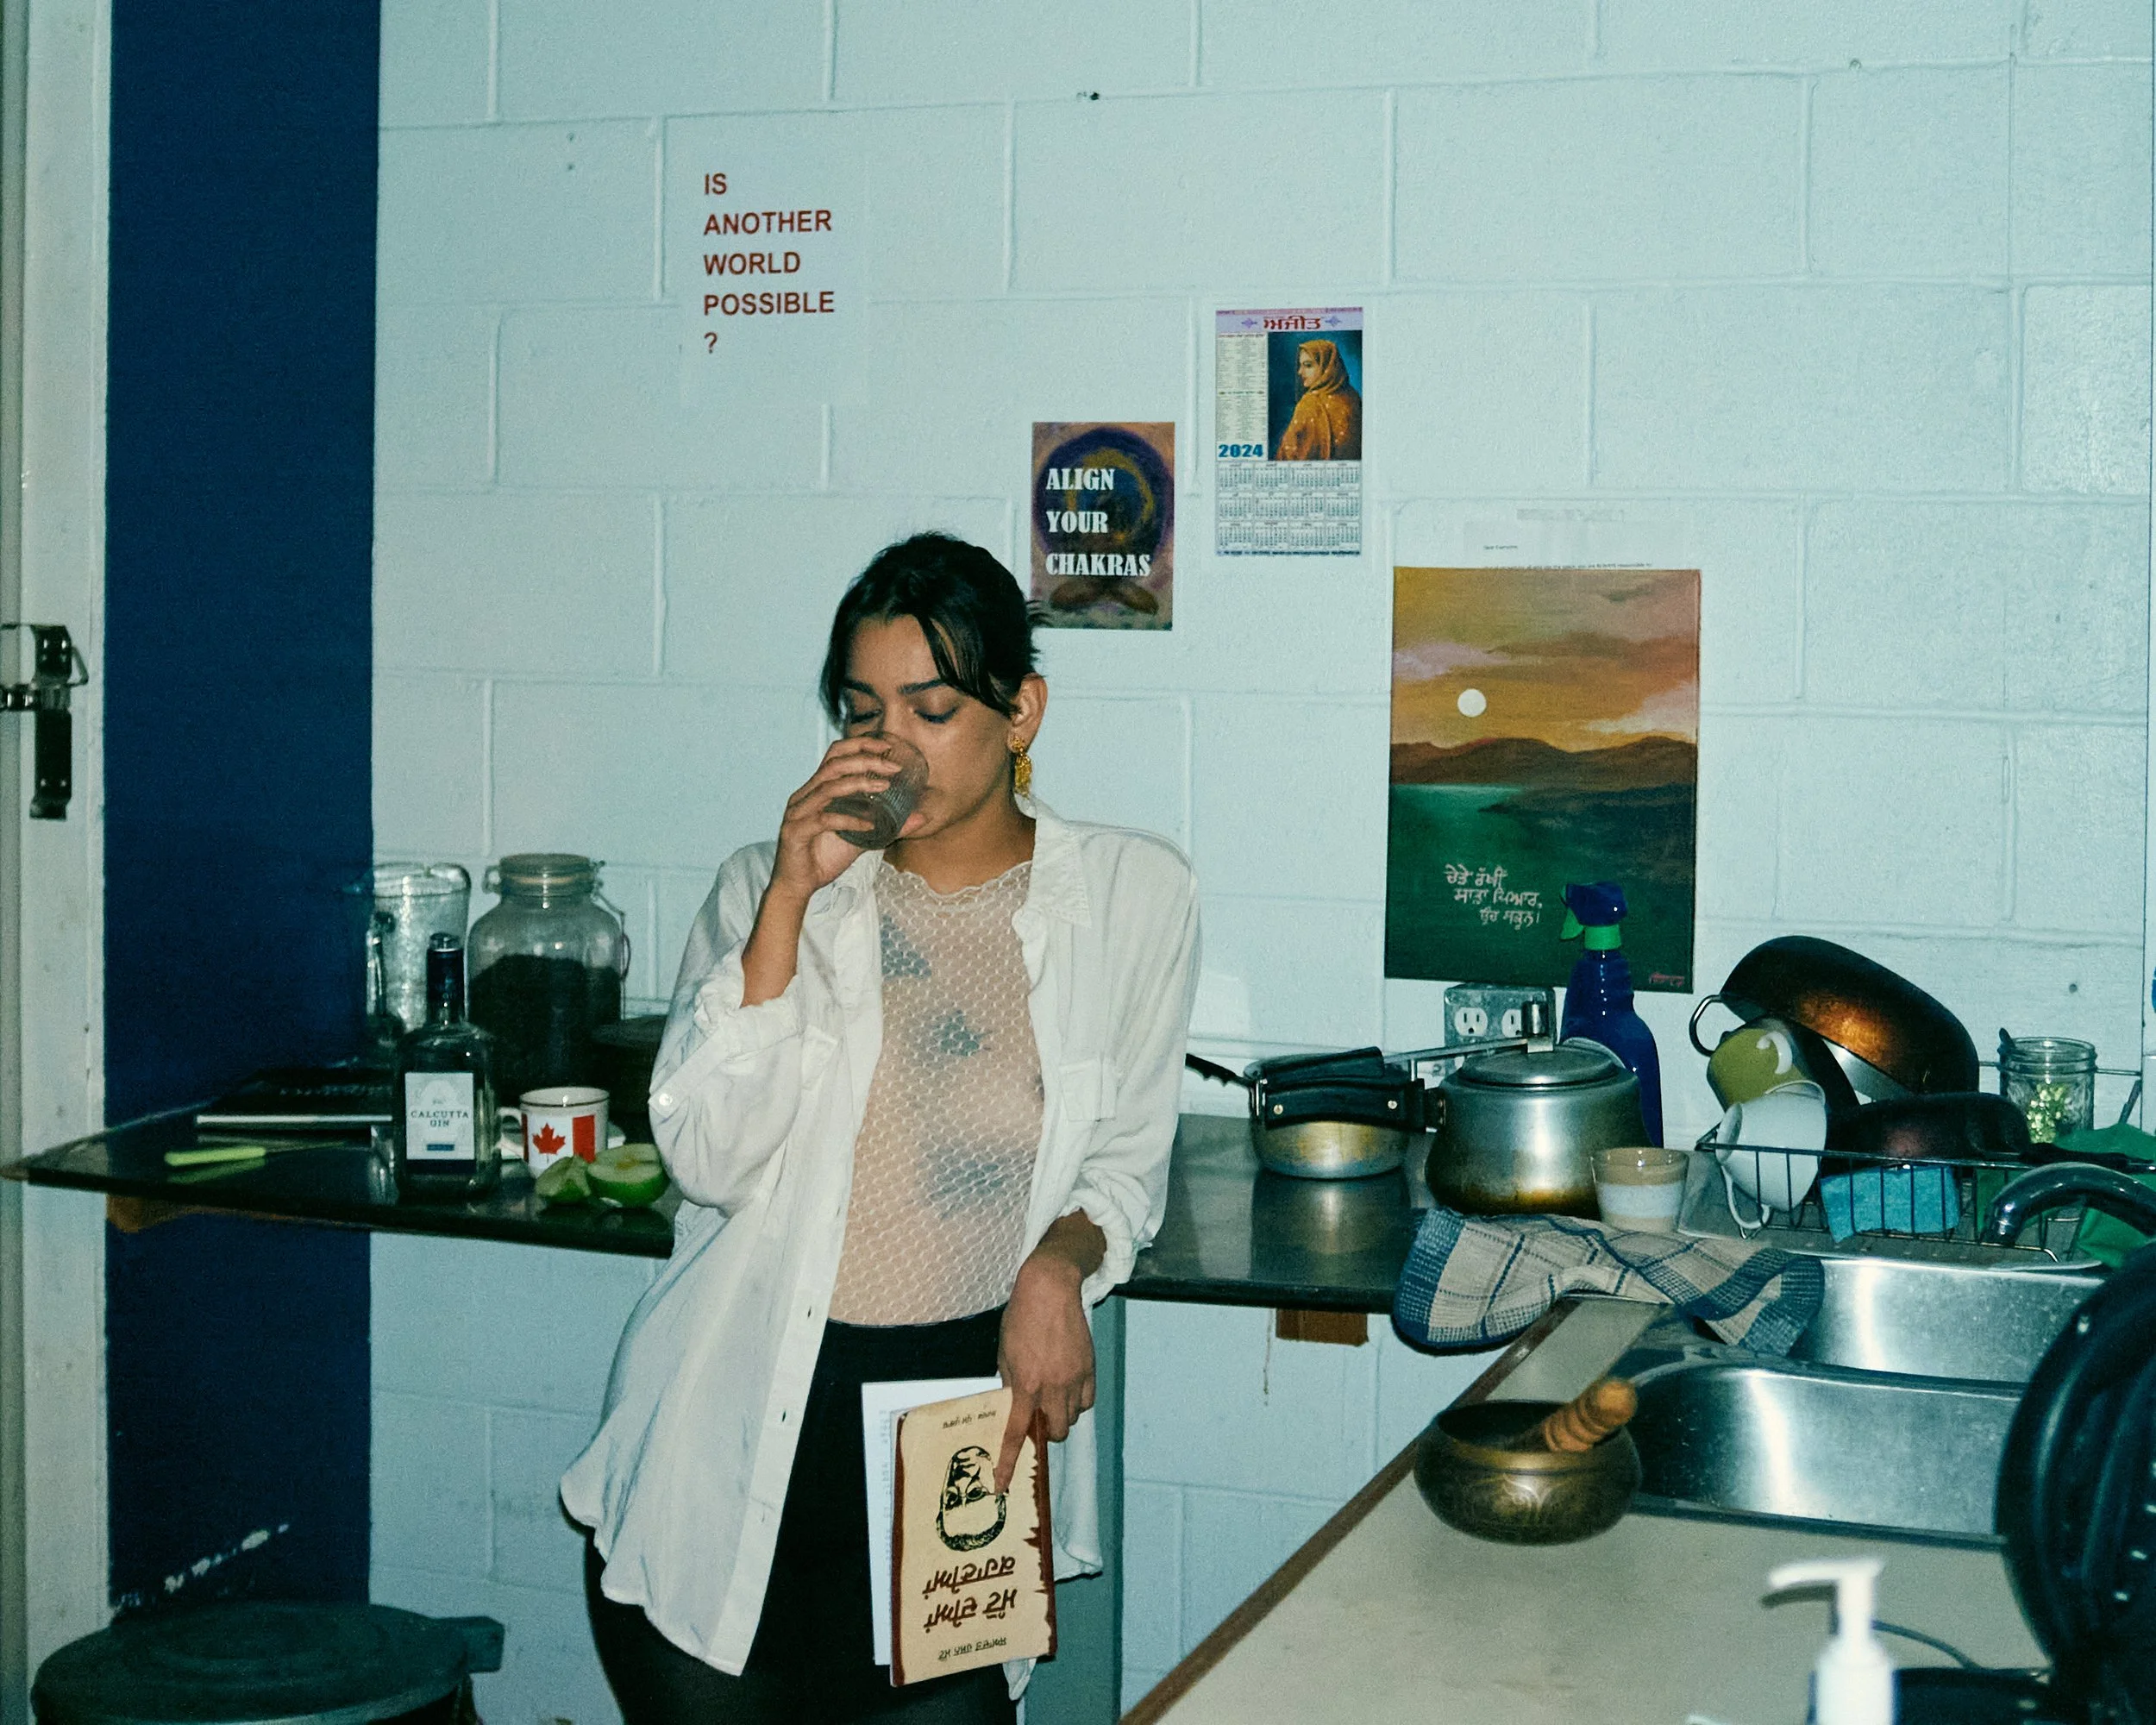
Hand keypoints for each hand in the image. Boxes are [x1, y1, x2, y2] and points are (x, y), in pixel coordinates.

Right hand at [770, 735, 922, 902]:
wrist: (798, 886)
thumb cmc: (826, 857)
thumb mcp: (863, 838)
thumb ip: (888, 825)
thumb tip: (922, 817)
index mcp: (817, 789)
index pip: (836, 754)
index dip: (860, 744)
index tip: (888, 745)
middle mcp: (805, 794)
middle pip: (834, 764)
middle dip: (866, 760)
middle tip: (893, 766)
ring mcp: (798, 812)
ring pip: (828, 787)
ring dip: (859, 784)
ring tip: (885, 786)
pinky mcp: (795, 831)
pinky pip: (825, 820)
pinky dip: (849, 820)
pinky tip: (870, 826)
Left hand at [994, 1212, 1105, 1492]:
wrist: (1050, 1288)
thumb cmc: (1021, 1317)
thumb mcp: (1003, 1351)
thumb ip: (1009, 1382)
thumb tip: (1013, 1405)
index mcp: (1026, 1384)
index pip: (1017, 1433)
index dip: (1009, 1462)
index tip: (1003, 1482)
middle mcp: (1053, 1386)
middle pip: (1054, 1432)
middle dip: (1045, 1430)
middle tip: (1035, 1414)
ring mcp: (1075, 1378)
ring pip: (1072, 1418)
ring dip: (1060, 1415)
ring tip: (1051, 1394)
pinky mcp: (1090, 1368)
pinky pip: (1087, 1401)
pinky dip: (1077, 1401)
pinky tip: (1068, 1386)